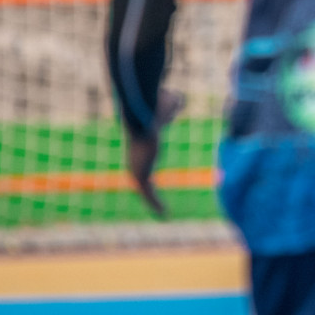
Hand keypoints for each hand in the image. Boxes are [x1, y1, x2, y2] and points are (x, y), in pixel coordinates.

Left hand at [124, 89, 184, 217]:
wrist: (143, 115)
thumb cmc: (155, 106)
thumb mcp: (169, 104)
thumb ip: (173, 104)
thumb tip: (179, 99)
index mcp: (140, 146)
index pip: (143, 161)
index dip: (148, 169)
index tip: (153, 179)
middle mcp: (135, 160)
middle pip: (141, 180)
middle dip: (148, 191)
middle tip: (156, 200)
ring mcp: (135, 170)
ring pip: (145, 191)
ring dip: (153, 203)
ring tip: (163, 213)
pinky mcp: (140, 178)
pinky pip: (149, 196)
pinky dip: (156, 207)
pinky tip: (165, 215)